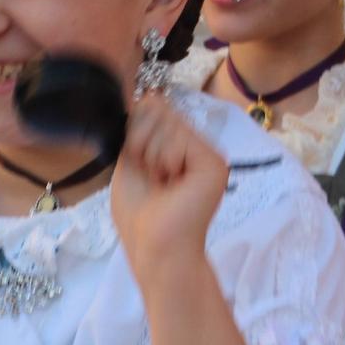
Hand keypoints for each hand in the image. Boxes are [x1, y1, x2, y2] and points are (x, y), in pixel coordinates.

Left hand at [110, 92, 225, 293]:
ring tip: (163, 184)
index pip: (153, 113)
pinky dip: (165, 159)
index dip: (136, 136)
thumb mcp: (129, 165)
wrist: (156, 249)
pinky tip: (173, 183)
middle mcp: (197, 150)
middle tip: (152, 179)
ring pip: (167, 122)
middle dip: (142, 144)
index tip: (141, 170)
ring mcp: (208, 155)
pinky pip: (179, 136)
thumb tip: (150, 96)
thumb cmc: (140, 218)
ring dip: (151, 155)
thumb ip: (137, 131)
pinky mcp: (214, 162)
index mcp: (178, 151)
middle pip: (159, 113)